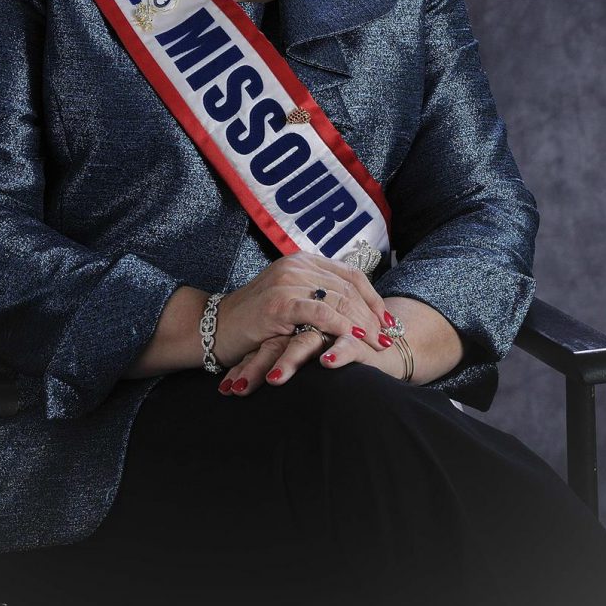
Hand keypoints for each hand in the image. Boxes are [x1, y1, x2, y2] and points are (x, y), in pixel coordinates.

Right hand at [213, 252, 393, 386]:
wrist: (216, 327)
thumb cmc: (254, 320)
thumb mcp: (289, 300)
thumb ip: (316, 297)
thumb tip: (353, 310)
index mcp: (302, 260)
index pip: (350, 275)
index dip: (374, 299)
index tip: (389, 322)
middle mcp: (297, 265)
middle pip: (349, 288)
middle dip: (373, 316)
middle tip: (389, 339)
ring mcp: (288, 281)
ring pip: (339, 299)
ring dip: (363, 324)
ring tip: (378, 345)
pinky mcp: (280, 302)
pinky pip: (321, 313)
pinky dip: (343, 327)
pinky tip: (356, 340)